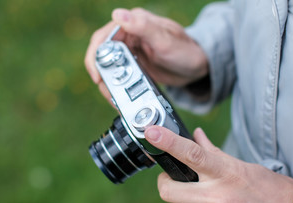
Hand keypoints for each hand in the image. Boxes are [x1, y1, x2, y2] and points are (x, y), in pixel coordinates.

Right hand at [84, 8, 208, 100]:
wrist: (197, 67)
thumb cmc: (185, 50)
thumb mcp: (164, 40)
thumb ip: (143, 27)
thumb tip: (118, 14)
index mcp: (133, 23)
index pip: (103, 38)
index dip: (95, 56)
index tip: (97, 75)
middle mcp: (129, 36)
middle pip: (102, 55)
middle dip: (101, 74)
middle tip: (107, 91)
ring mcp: (130, 52)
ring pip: (108, 67)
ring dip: (108, 83)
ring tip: (114, 98)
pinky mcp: (133, 66)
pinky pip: (118, 76)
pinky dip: (117, 87)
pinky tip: (120, 97)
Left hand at [144, 126, 292, 202]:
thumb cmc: (272, 191)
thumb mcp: (244, 166)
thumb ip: (215, 153)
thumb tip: (196, 136)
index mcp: (227, 174)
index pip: (192, 154)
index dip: (169, 142)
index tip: (152, 133)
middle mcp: (219, 198)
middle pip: (169, 191)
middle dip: (166, 183)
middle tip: (173, 178)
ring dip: (188, 200)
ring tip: (209, 197)